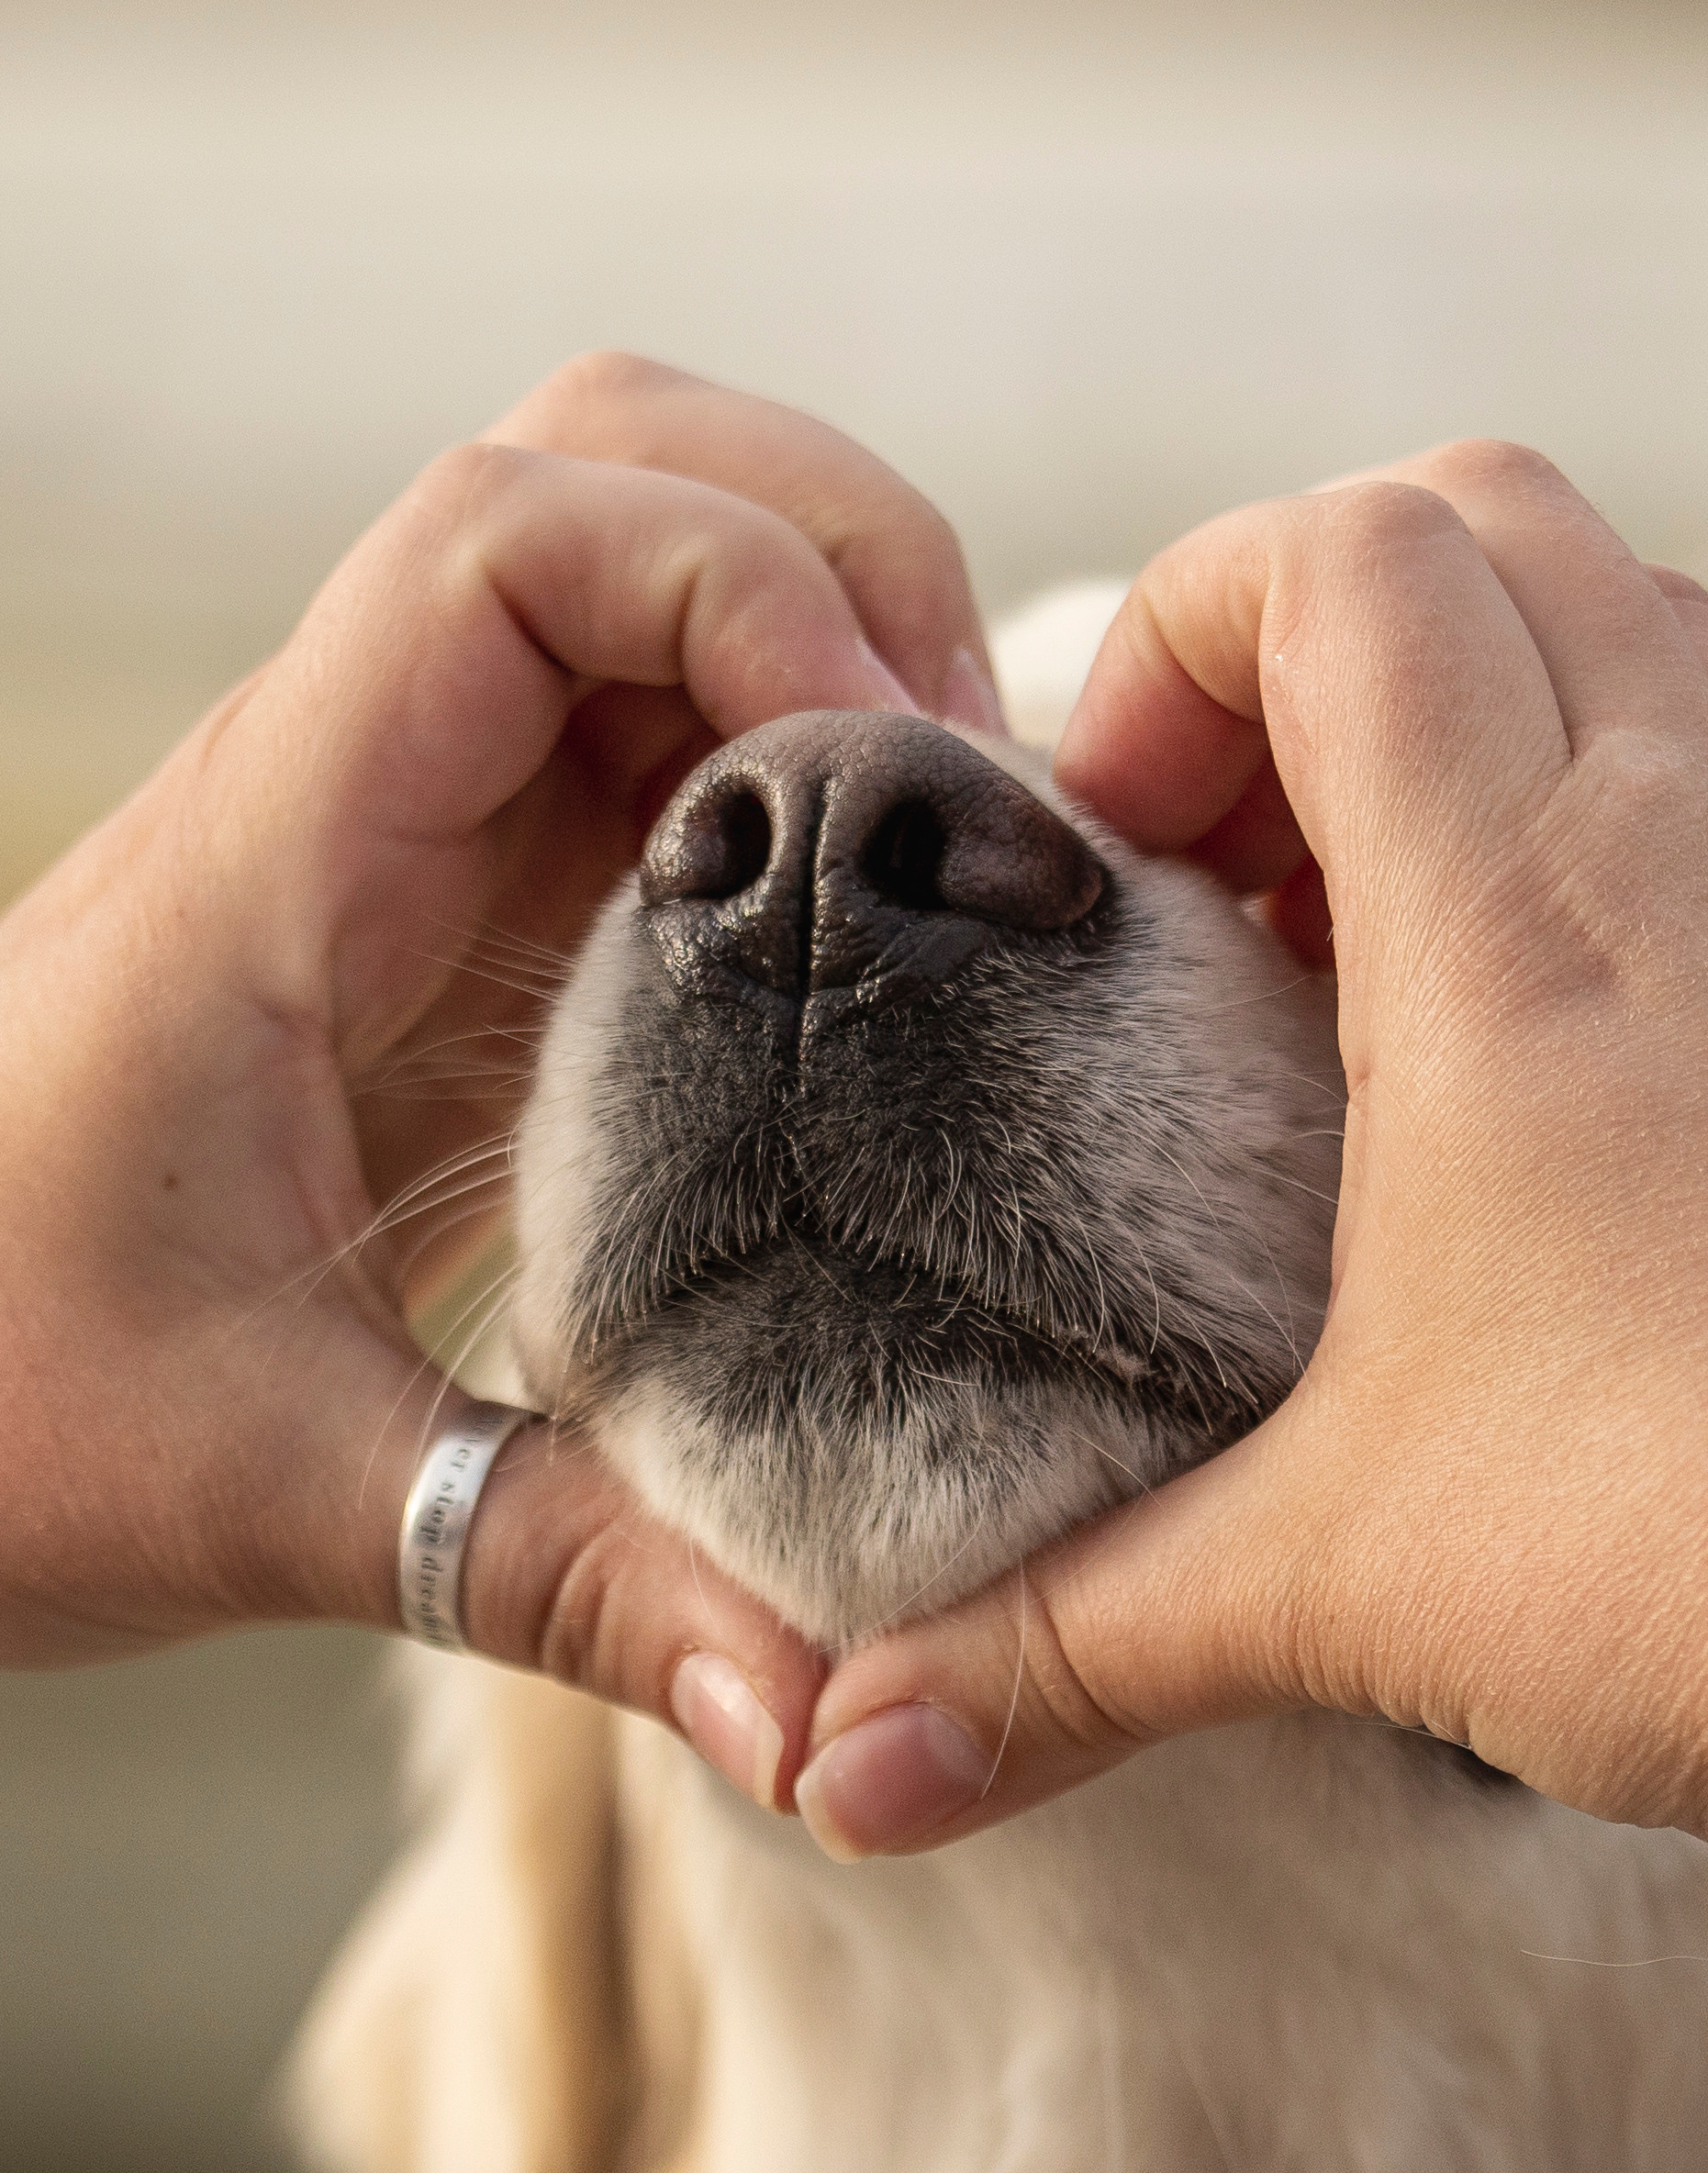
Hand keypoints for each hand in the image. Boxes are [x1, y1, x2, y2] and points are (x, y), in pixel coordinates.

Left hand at [0, 354, 999, 1809]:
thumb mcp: (277, 1496)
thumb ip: (565, 1573)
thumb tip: (826, 1709)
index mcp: (273, 855)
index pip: (518, 531)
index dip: (745, 583)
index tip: (888, 780)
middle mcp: (342, 788)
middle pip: (613, 464)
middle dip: (833, 560)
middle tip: (969, 792)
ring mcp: (397, 832)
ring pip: (640, 589)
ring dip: (821, 660)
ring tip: (949, 860)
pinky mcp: (438, 909)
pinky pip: (637, 754)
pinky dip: (776, 788)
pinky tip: (856, 957)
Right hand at [795, 443, 1707, 1896]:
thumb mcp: (1331, 1583)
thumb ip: (1063, 1645)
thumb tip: (861, 1765)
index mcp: (1518, 922)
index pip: (1344, 561)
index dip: (1183, 629)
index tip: (1117, 842)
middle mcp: (1689, 849)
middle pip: (1490, 519)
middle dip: (1304, 623)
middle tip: (1215, 847)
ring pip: (1636, 611)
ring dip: (1467, 689)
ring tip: (1357, 911)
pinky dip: (1603, 788)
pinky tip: (1537, 1009)